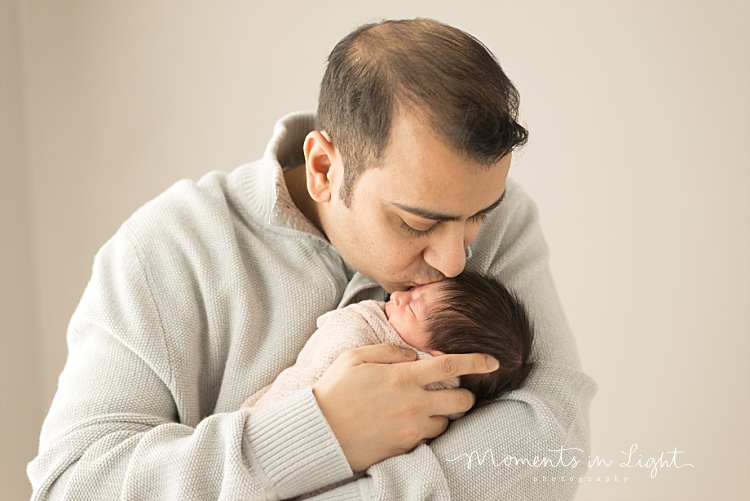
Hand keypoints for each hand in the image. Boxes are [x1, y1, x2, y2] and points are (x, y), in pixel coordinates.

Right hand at [312, 343, 499, 472]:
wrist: (318, 432)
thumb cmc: (334, 390)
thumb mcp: (356, 357)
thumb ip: (389, 351)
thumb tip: (413, 356)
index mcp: (402, 377)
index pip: (451, 366)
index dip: (476, 361)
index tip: (493, 360)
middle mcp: (413, 403)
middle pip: (462, 400)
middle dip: (465, 394)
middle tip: (453, 390)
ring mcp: (411, 429)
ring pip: (447, 421)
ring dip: (442, 413)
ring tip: (422, 407)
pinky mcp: (405, 447)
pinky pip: (428, 437)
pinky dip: (426, 428)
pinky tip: (408, 421)